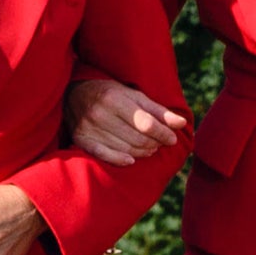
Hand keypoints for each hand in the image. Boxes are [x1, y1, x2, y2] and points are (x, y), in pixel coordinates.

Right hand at [65, 74, 189, 167]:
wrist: (74, 94)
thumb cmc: (111, 94)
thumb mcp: (135, 96)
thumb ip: (158, 111)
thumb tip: (181, 123)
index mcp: (115, 99)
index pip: (146, 123)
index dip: (163, 134)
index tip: (172, 138)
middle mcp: (100, 113)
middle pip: (137, 139)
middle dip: (154, 144)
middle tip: (159, 143)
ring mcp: (89, 127)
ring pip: (125, 149)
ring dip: (142, 152)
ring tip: (148, 148)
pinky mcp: (80, 139)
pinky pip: (103, 154)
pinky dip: (119, 159)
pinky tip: (131, 160)